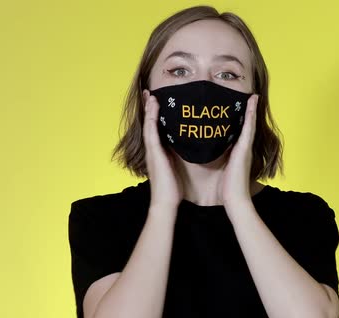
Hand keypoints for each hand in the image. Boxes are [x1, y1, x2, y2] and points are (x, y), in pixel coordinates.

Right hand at [142, 90, 182, 209]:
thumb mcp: (177, 168)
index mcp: (159, 152)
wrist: (165, 203)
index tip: (157, 102)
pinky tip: (154, 107)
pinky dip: (151, 118)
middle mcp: (153, 149)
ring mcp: (152, 150)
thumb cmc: (173, 189)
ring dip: (149, 109)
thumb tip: (189, 148)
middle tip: (150, 93)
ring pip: (149, 124)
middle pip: (150, 124)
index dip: (156, 115)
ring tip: (151, 95)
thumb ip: (179, 157)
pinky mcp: (153, 153)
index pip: (157, 129)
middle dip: (150, 108)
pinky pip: (151, 131)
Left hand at [218, 94, 258, 208]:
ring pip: (249, 124)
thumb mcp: (220, 168)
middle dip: (249, 111)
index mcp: (238, 151)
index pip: (239, 131)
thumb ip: (217, 159)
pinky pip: (249, 128)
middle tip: (249, 96)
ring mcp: (246, 147)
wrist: (234, 198)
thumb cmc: (225, 187)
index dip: (241, 119)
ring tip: (252, 96)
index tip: (241, 106)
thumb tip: (207, 151)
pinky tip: (252, 103)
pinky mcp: (245, 148)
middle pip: (247, 125)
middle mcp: (244, 147)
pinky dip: (251, 115)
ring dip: (252, 109)